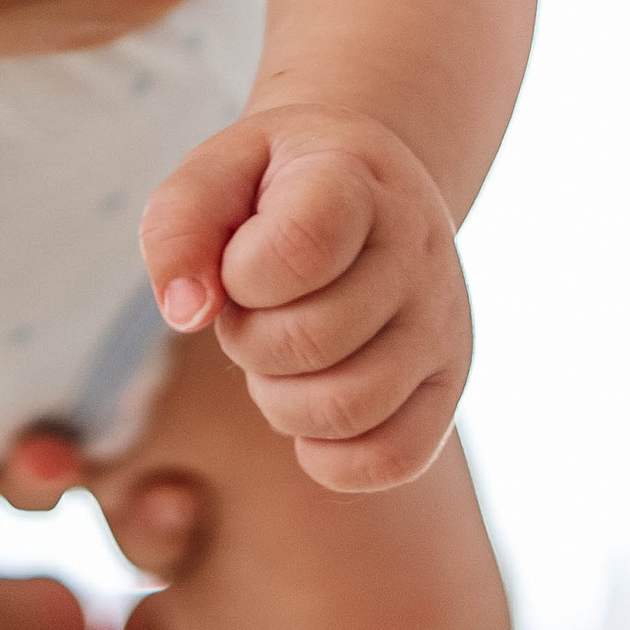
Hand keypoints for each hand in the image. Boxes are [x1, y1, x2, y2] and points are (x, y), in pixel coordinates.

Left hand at [140, 104, 470, 492]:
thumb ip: (179, 226)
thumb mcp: (218, 169)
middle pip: (312, 342)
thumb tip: (185, 314)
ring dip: (282, 399)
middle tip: (253, 311)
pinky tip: (310, 408)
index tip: (238, 257)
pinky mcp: (450, 383)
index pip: (300, 249)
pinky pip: (393, 460)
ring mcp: (442, 321)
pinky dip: (333, 457)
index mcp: (358, 181)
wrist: (367, 186)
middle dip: (249, 340)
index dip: (241, 274)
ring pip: (349, 409)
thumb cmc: (278, 184)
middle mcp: (417, 250)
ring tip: (282, 354)